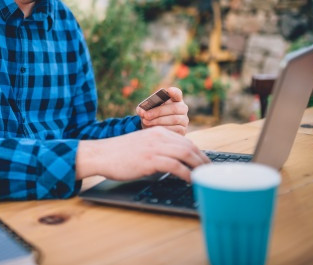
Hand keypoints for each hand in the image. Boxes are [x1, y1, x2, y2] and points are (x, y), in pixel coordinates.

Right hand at [76, 127, 209, 181]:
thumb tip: (173, 162)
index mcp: (157, 132)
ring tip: (205, 177)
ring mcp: (154, 147)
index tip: (205, 163)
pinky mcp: (150, 159)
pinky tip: (191, 181)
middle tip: (211, 172)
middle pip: (189, 146)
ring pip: (186, 154)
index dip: (198, 153)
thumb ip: (157, 148)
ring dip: (199, 166)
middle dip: (203, 160)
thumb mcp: (141, 145)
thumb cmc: (118, 153)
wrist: (101, 154)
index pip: (185, 141)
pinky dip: (186, 174)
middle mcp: (159, 136)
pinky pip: (175, 165)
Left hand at [136, 87, 188, 134]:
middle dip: (158, 111)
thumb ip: (142, 108)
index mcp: (174, 99)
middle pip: (174, 108)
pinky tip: (155, 128)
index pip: (177, 93)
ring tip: (146, 122)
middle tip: (146, 115)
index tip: (169, 91)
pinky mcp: (183, 130)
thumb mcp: (146, 110)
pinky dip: (164, 129)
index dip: (174, 92)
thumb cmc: (152, 116)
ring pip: (174, 119)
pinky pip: (175, 129)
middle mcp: (182, 108)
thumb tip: (141, 111)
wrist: (154, 128)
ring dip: (158, 121)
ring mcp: (184, 119)